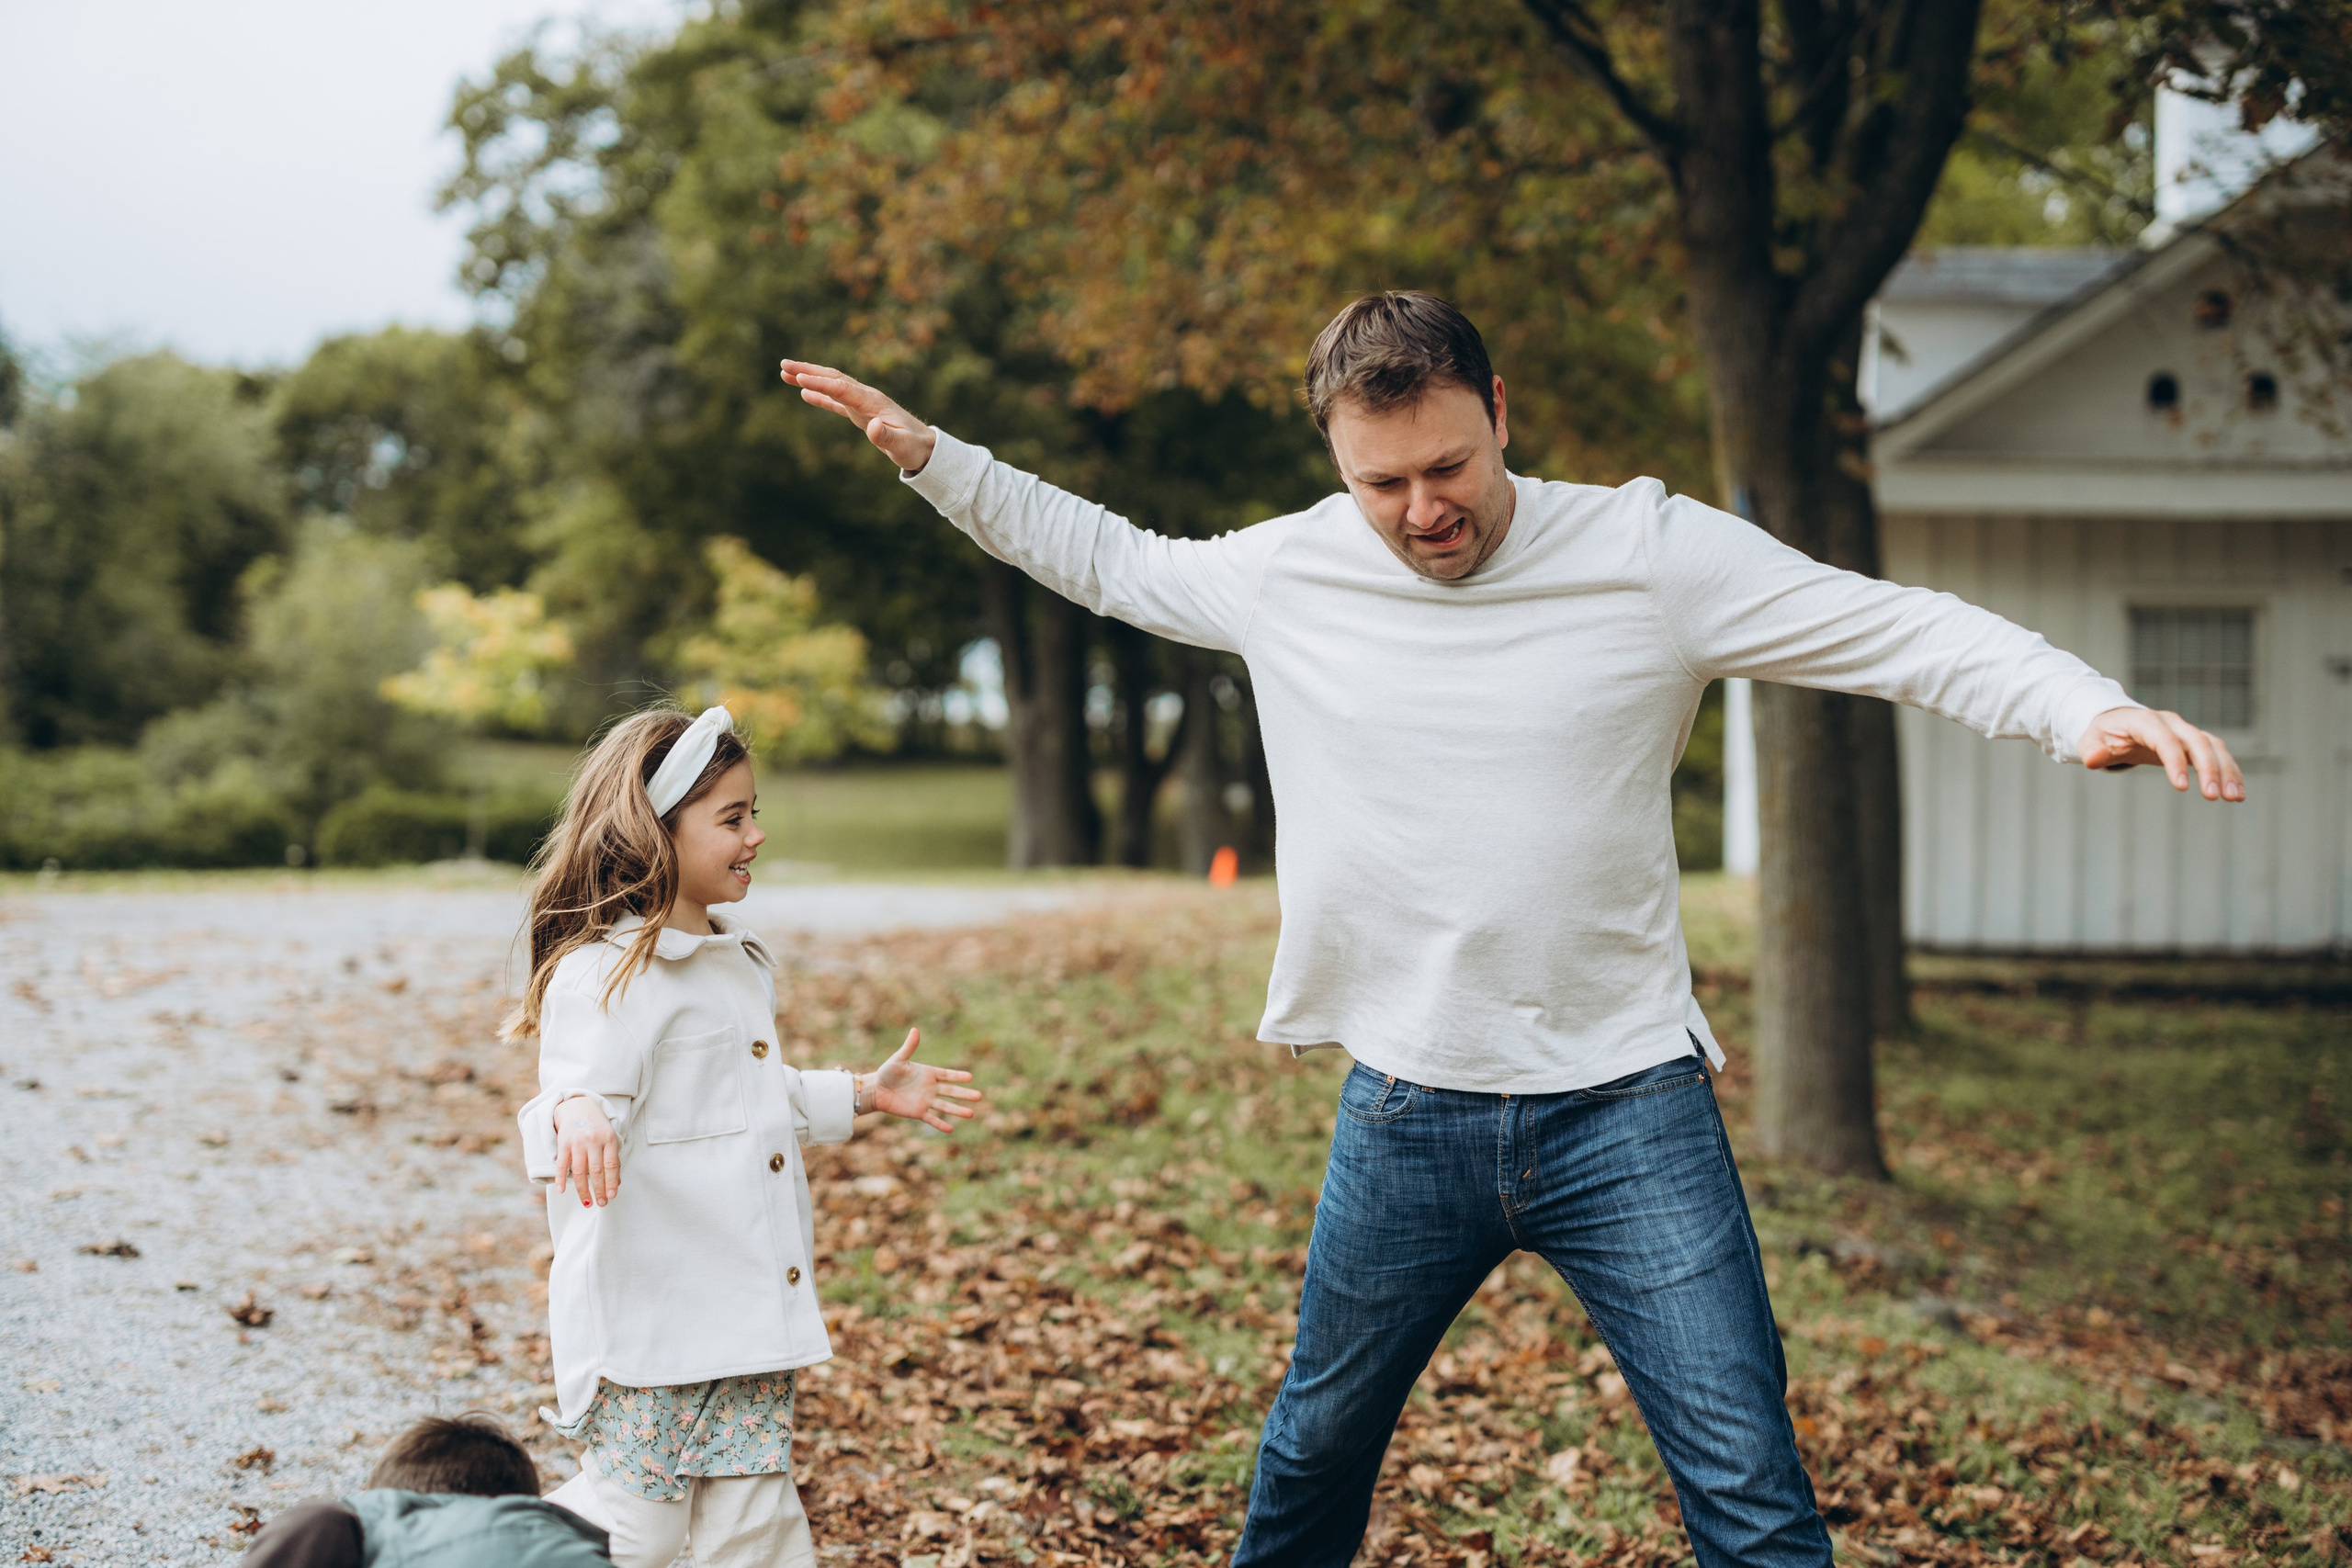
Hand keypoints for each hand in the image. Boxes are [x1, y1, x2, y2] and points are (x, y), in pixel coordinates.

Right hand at [552, 1096, 619, 1207]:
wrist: (578, 1107)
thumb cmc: (597, 1127)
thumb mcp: (610, 1138)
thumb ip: (613, 1159)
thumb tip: (617, 1183)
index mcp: (609, 1139)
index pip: (611, 1164)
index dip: (611, 1182)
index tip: (612, 1196)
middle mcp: (593, 1140)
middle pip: (596, 1170)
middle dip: (599, 1189)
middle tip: (601, 1204)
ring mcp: (577, 1142)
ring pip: (579, 1171)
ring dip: (582, 1190)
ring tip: (587, 1203)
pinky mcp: (563, 1144)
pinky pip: (561, 1165)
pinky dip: (561, 1179)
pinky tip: (562, 1191)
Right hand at [779, 359, 937, 474]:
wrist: (924, 446)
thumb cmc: (913, 448)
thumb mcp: (901, 447)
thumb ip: (886, 437)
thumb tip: (872, 427)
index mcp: (873, 402)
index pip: (842, 389)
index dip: (821, 384)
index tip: (799, 379)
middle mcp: (866, 396)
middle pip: (833, 378)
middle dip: (808, 371)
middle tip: (784, 364)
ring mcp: (862, 402)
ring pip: (831, 385)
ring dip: (809, 377)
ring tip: (785, 372)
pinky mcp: (860, 411)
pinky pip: (835, 399)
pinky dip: (819, 394)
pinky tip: (802, 392)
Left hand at [858, 1028, 982, 1133]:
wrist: (876, 1090)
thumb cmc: (887, 1072)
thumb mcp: (899, 1059)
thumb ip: (909, 1047)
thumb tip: (915, 1030)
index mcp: (929, 1074)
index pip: (947, 1075)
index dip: (958, 1076)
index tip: (970, 1078)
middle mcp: (930, 1088)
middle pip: (951, 1091)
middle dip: (965, 1094)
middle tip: (979, 1096)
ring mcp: (925, 1101)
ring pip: (945, 1106)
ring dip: (957, 1110)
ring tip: (971, 1113)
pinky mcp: (918, 1112)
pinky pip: (931, 1119)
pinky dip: (940, 1124)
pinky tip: (951, 1129)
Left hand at [2078, 706, 2244, 801]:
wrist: (2116, 721)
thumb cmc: (2103, 733)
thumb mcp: (2090, 739)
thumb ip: (2091, 750)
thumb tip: (2092, 760)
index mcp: (2145, 721)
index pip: (2165, 740)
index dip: (2175, 762)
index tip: (2182, 788)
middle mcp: (2171, 723)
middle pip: (2197, 741)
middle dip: (2209, 768)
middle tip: (2214, 797)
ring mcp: (2185, 731)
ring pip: (2213, 746)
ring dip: (2227, 771)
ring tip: (2235, 798)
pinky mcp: (2193, 742)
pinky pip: (2217, 753)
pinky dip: (2229, 771)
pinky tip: (2237, 794)